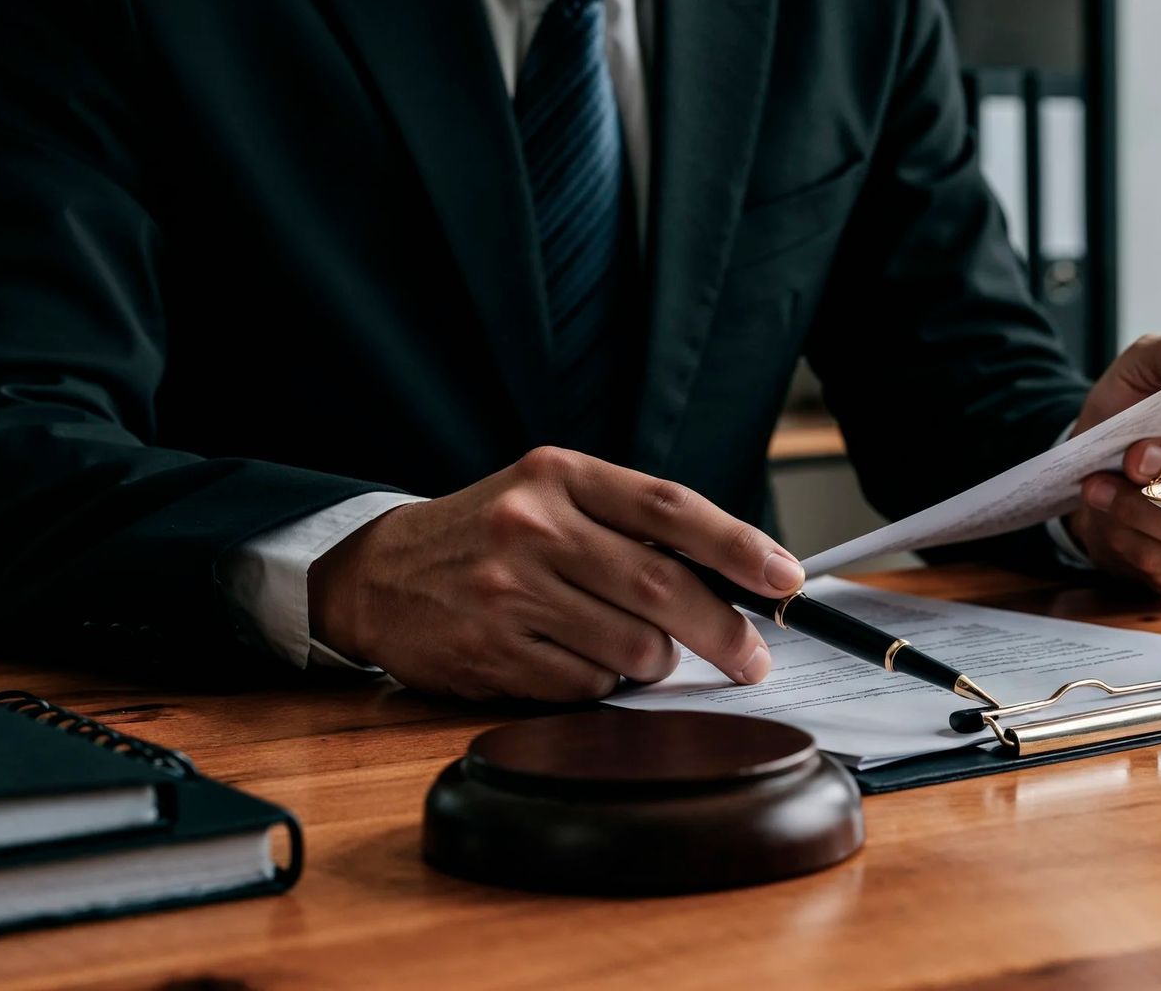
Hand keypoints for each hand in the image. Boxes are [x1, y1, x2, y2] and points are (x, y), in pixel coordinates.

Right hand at [308, 447, 804, 700]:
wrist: (375, 573)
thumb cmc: (485, 533)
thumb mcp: (549, 495)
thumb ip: (628, 522)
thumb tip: (732, 574)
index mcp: (559, 475)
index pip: (669, 508)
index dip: (738, 545)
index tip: (785, 577)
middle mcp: (534, 526)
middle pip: (660, 587)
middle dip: (724, 630)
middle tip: (751, 656)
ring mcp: (509, 591)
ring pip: (631, 646)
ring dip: (656, 661)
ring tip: (641, 651)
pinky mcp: (492, 651)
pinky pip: (586, 684)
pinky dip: (602, 682)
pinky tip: (581, 661)